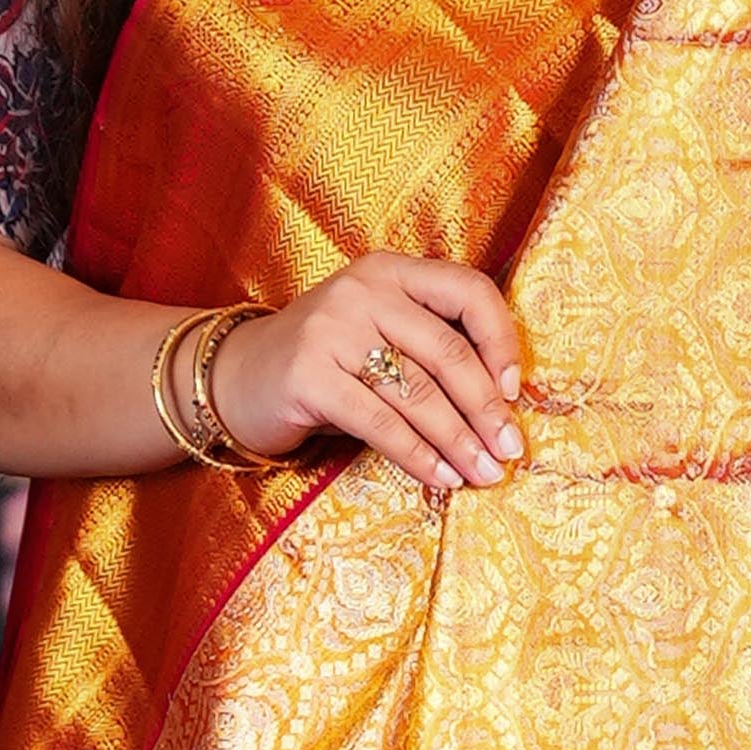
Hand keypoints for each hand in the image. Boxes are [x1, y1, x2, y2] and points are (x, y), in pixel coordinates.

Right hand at [206, 253, 526, 490]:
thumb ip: (431, 350)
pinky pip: (380, 423)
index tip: (514, 390)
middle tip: (510, 450)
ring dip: (459, 441)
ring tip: (483, 474)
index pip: (468, 290)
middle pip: (447, 352)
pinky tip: (441, 477)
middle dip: (486, 409)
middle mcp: (362, 290)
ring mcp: (331, 330)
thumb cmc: (327, 364)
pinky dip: (418, 455)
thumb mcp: (379, 335)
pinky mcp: (308, 376)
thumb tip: (503, 408)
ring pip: (417, 393)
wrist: (236, 378)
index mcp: (390, 272)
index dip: (501, 340)